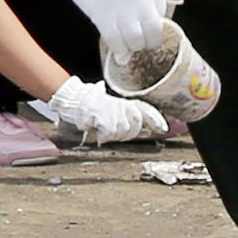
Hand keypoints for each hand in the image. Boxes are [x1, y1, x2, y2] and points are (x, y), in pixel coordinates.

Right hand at [30, 77, 167, 148]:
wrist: (74, 101)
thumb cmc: (92, 107)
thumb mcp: (112, 108)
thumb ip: (127, 116)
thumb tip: (148, 130)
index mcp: (124, 102)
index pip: (145, 109)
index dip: (156, 119)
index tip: (163, 129)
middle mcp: (120, 104)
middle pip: (136, 124)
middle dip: (130, 133)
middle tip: (117, 134)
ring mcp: (111, 110)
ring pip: (123, 131)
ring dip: (113, 135)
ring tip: (103, 131)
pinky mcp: (101, 117)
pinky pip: (109, 133)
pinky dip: (103, 136)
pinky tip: (97, 132)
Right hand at [36, 0, 171, 61]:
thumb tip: (146, 10)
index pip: (161, 10)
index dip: (154, 23)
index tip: (147, 28)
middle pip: (154, 30)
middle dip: (150, 42)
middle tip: (143, 45)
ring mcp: (120, 4)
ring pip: (135, 39)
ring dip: (133, 47)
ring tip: (128, 48)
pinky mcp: (101, 13)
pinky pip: (115, 39)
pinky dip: (118, 50)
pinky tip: (117, 52)